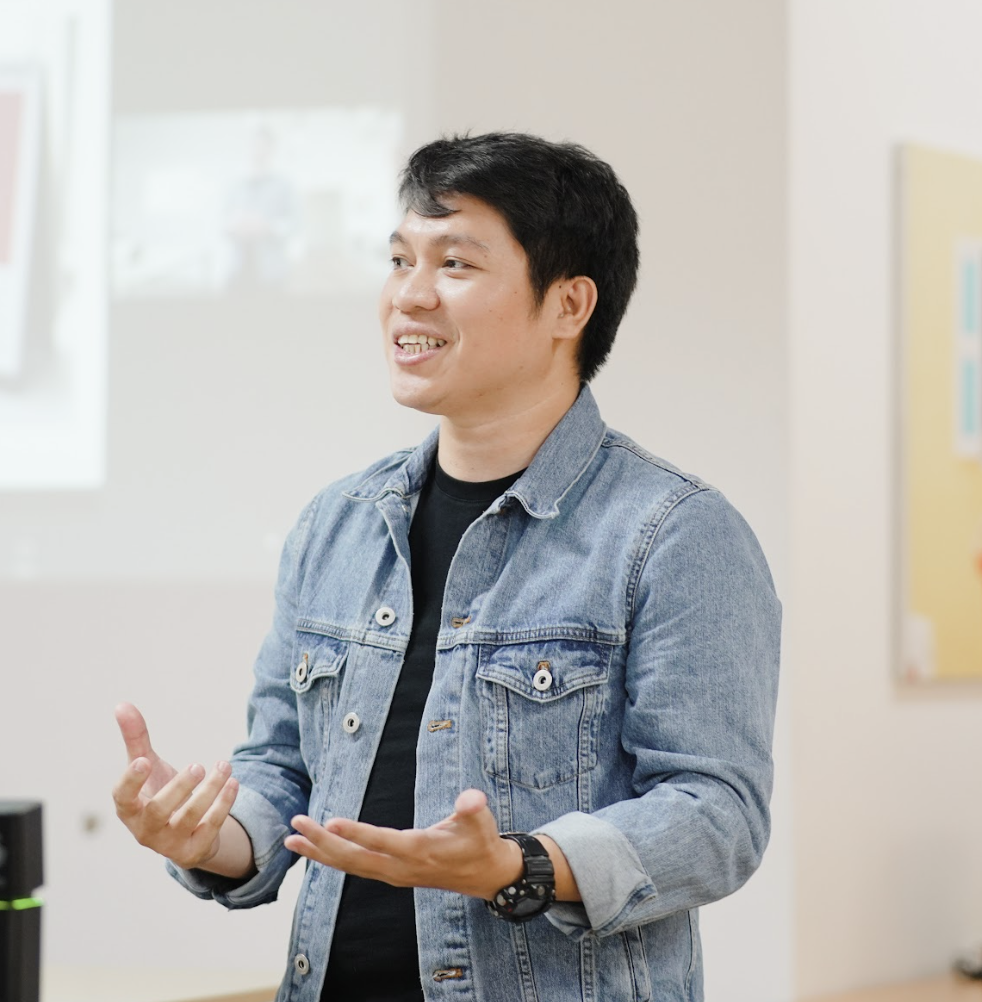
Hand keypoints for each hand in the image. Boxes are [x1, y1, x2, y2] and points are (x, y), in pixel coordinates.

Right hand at [112, 702, 239, 870]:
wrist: (184, 832)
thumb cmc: (158, 792)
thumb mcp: (147, 766)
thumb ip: (135, 738)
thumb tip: (122, 704)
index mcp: (129, 808)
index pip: (123, 797)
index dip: (131, 781)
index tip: (143, 761)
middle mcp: (145, 829)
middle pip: (158, 811)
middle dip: (179, 788)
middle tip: (198, 765)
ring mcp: (169, 843)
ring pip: (188, 818)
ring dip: (210, 792)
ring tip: (224, 766)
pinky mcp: (194, 850)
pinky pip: (210, 828)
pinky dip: (223, 805)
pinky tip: (233, 783)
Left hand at [285, 789, 522, 899]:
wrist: (485, 875)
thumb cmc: (480, 841)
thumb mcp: (482, 822)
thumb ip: (474, 809)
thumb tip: (471, 798)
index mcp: (420, 851)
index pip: (383, 842)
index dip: (357, 833)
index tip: (331, 822)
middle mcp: (401, 868)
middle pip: (356, 858)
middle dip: (323, 842)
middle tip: (296, 825)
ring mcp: (394, 875)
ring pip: (350, 866)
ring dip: (320, 853)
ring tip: (291, 840)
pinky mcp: (390, 874)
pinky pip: (355, 868)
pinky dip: (332, 859)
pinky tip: (314, 850)